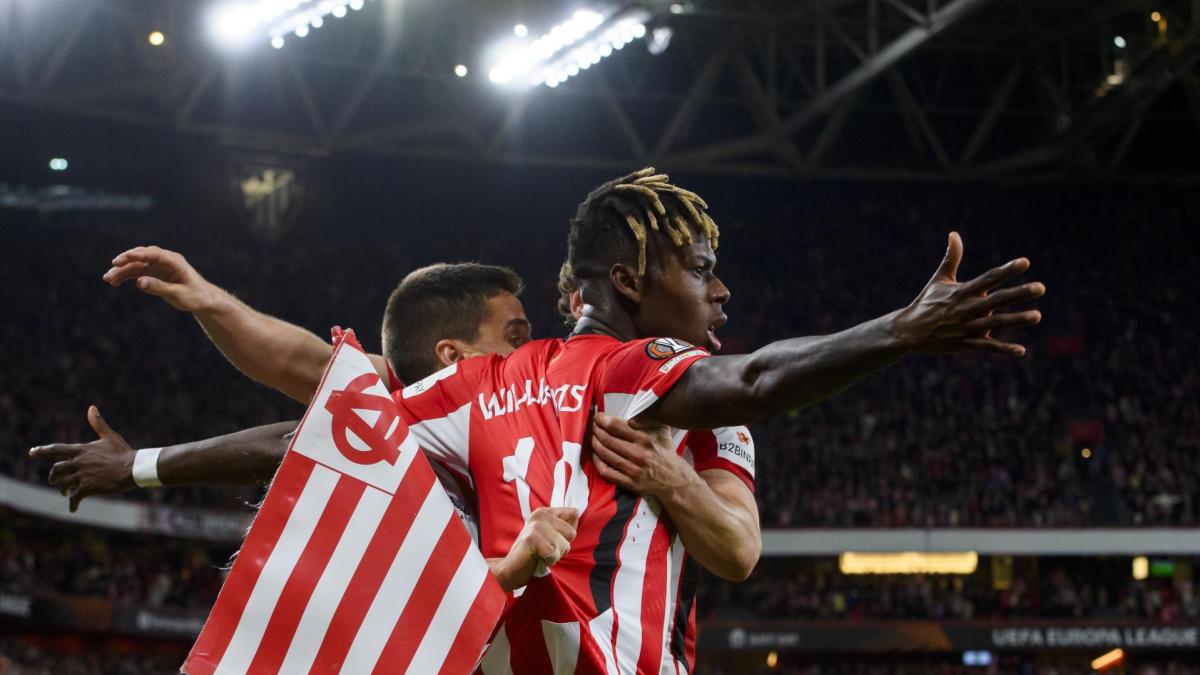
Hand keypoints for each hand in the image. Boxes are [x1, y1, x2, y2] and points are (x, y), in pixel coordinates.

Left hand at [28, 406, 137, 511]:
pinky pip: (74, 498)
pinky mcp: (87, 488)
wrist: (132, 468)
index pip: (55, 449)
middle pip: (55, 470)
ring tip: (66, 493)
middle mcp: (77, 463)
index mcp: (80, 450)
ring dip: (63, 489)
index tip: (31, 452)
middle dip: (54, 476)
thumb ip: (98, 423)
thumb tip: (91, 408)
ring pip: (63, 484)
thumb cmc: (122, 452)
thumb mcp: (109, 436)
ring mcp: (81, 476)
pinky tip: (73, 509)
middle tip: (55, 481)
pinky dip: (72, 504)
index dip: (42, 451)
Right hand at [102, 245, 215, 311]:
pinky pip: (138, 272)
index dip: (137, 254)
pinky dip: (127, 276)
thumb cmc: (195, 296)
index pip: (153, 253)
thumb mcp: (178, 294)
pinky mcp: (155, 273)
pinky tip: (114, 282)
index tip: (122, 259)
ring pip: (137, 265)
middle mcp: (165, 260)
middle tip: (112, 266)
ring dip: (122, 271)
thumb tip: (138, 282)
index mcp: (174, 261)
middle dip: (126, 261)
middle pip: (142, 256)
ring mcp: (159, 266)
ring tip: (107, 279)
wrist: (203, 299)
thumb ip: (159, 287)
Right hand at [492, 507, 578, 590]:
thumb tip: (577, 514)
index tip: (551, 538)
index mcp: (544, 512)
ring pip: (564, 545)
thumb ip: (562, 525)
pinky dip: (549, 561)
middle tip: (545, 549)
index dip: (567, 532)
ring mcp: (536, 526)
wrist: (510, 568)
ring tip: (541, 554)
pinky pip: (555, 554)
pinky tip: (537, 558)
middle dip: (562, 546)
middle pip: (571, 532)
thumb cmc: (531, 554)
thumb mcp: (549, 535)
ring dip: (555, 555)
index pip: (574, 514)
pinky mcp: (533, 539)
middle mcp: (540, 515)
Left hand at [591, 413, 693, 497]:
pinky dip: (597, 461)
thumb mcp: (661, 430)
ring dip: (594, 443)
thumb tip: (634, 404)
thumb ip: (647, 417)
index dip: (601, 419)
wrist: (674, 479)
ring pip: (604, 454)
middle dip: (595, 430)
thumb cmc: (664, 450)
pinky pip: (606, 471)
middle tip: (592, 425)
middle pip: (606, 439)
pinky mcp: (629, 483)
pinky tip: (596, 455)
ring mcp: (633, 470)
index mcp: (644, 439)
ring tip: (592, 437)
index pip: (615, 426)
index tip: (598, 416)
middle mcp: (638, 454)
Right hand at [892, 232, 1044, 355]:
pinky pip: (986, 347)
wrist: (909, 331)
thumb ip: (951, 258)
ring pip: (995, 324)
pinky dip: (1003, 349)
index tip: (1025, 262)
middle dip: (1019, 293)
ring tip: (1037, 316)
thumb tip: (954, 233)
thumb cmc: (926, 302)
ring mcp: (966, 327)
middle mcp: (966, 309)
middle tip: (1041, 288)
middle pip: (997, 299)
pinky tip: (1021, 350)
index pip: (989, 278)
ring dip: (1016, 320)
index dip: (1007, 270)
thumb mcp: (939, 279)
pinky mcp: (964, 344)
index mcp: (962, 292)